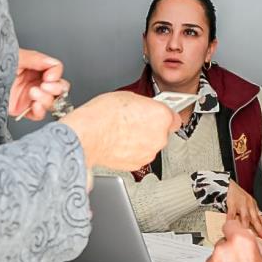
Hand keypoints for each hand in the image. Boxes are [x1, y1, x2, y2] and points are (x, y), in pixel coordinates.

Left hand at [9, 48, 69, 120]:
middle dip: (56, 87)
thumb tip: (53, 62)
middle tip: (46, 86)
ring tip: (34, 93)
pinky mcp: (22, 109)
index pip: (55, 69)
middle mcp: (33, 80)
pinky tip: (34, 106)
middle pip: (59, 86)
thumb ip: (36, 58)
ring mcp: (29, 96)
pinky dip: (40, 111)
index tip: (49, 76)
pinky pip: (39, 114)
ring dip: (47, 98)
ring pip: (52, 101)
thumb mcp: (15, 56)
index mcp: (33, 66)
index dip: (55, 73)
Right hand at [60, 91, 180, 170]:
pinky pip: (139, 155)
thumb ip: (145, 105)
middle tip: (134, 122)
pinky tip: (119, 143)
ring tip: (123, 132)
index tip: (159, 115)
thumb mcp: (129, 96)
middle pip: (162, 132)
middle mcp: (159, 137)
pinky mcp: (137, 164)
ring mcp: (149, 152)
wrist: (87, 135)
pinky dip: (132, 151)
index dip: (164, 116)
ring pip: (150, 145)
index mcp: (161, 116)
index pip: (174, 118)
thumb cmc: (103, 115)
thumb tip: (144, 108)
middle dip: (151, 128)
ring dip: (142, 140)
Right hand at [226, 180, 261, 238]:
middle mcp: (249, 204)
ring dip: (249, 228)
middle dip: (261, 229)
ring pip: (246, 218)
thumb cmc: (236, 194)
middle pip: (256, 219)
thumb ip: (249, 213)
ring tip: (251, 236)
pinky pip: (232, 214)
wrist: (227, 184)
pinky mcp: (232, 204)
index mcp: (253, 205)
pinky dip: (232, 222)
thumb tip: (253, 225)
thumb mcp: (246, 202)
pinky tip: (233, 227)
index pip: (261, 217)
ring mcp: (241, 204)